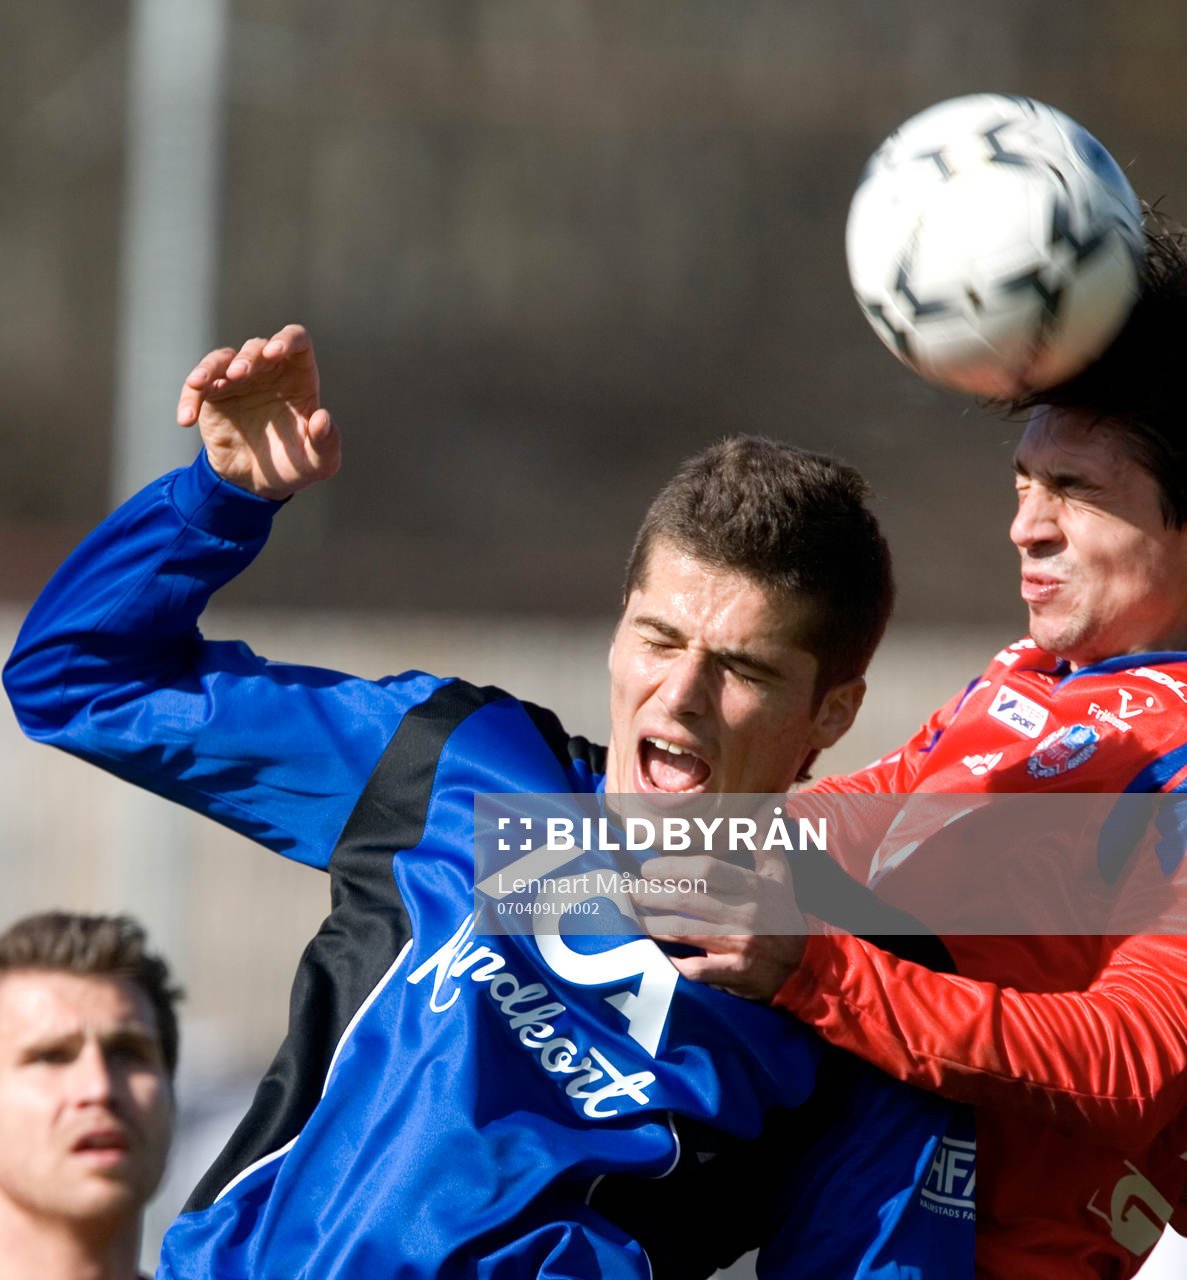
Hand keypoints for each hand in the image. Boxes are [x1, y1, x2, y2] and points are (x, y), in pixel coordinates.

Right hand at [177, 323, 340, 499]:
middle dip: (247, 357)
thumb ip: (326, 442)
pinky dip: (189, 397)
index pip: (296, 341)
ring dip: (211, 367)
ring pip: (222, 358)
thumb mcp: (320, 462)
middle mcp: (267, 371)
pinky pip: (196, 387)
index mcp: (298, 377)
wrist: (261, 483)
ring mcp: (237, 381)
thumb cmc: (297, 465)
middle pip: (256, 347)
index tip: (275, 352)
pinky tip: (187, 419)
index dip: (287, 339)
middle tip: (239, 374)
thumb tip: (322, 418)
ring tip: (202, 384)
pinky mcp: (212, 396)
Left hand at [630, 846, 807, 1001]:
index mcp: (754, 887)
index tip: (648, 867)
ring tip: (630, 916)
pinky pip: (695, 969)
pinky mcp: (733, 974)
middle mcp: (746, 915)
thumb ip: (767, 839)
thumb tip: (771, 803)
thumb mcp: (779, 875)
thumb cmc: (780, 912)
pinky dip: (672, 962)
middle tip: (627, 889)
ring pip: (683, 932)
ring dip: (651, 924)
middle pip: (687, 899)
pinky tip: (654, 953)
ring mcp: (739, 947)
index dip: (673, 866)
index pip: (708, 869)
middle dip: (650, 894)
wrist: (801, 965)